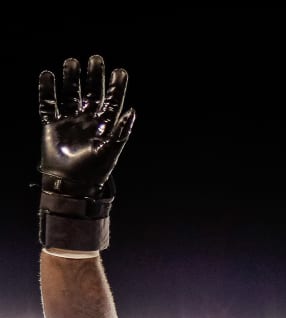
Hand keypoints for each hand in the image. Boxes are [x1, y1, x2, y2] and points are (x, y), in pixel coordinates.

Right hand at [38, 55, 135, 196]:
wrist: (70, 183)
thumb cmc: (94, 170)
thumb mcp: (111, 150)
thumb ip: (122, 131)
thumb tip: (132, 110)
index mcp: (105, 125)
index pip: (112, 101)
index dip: (116, 87)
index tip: (120, 71)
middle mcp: (88, 120)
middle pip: (92, 93)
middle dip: (94, 76)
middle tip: (96, 59)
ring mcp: (70, 121)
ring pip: (71, 94)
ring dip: (72, 79)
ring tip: (72, 61)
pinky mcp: (52, 125)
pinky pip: (48, 104)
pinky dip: (46, 90)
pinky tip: (47, 75)